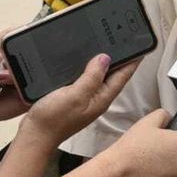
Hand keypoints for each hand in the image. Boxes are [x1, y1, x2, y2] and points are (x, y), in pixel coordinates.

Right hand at [18, 53, 137, 145]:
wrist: (35, 135)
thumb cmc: (54, 119)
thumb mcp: (76, 95)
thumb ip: (92, 77)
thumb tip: (105, 58)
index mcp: (101, 98)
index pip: (122, 75)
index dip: (132, 60)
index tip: (141, 45)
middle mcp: (96, 98)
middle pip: (113, 75)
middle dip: (121, 58)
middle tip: (126, 40)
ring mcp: (85, 99)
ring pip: (99, 76)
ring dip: (104, 62)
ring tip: (108, 45)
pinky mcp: (73, 98)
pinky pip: (86, 79)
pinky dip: (88, 68)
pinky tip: (84, 60)